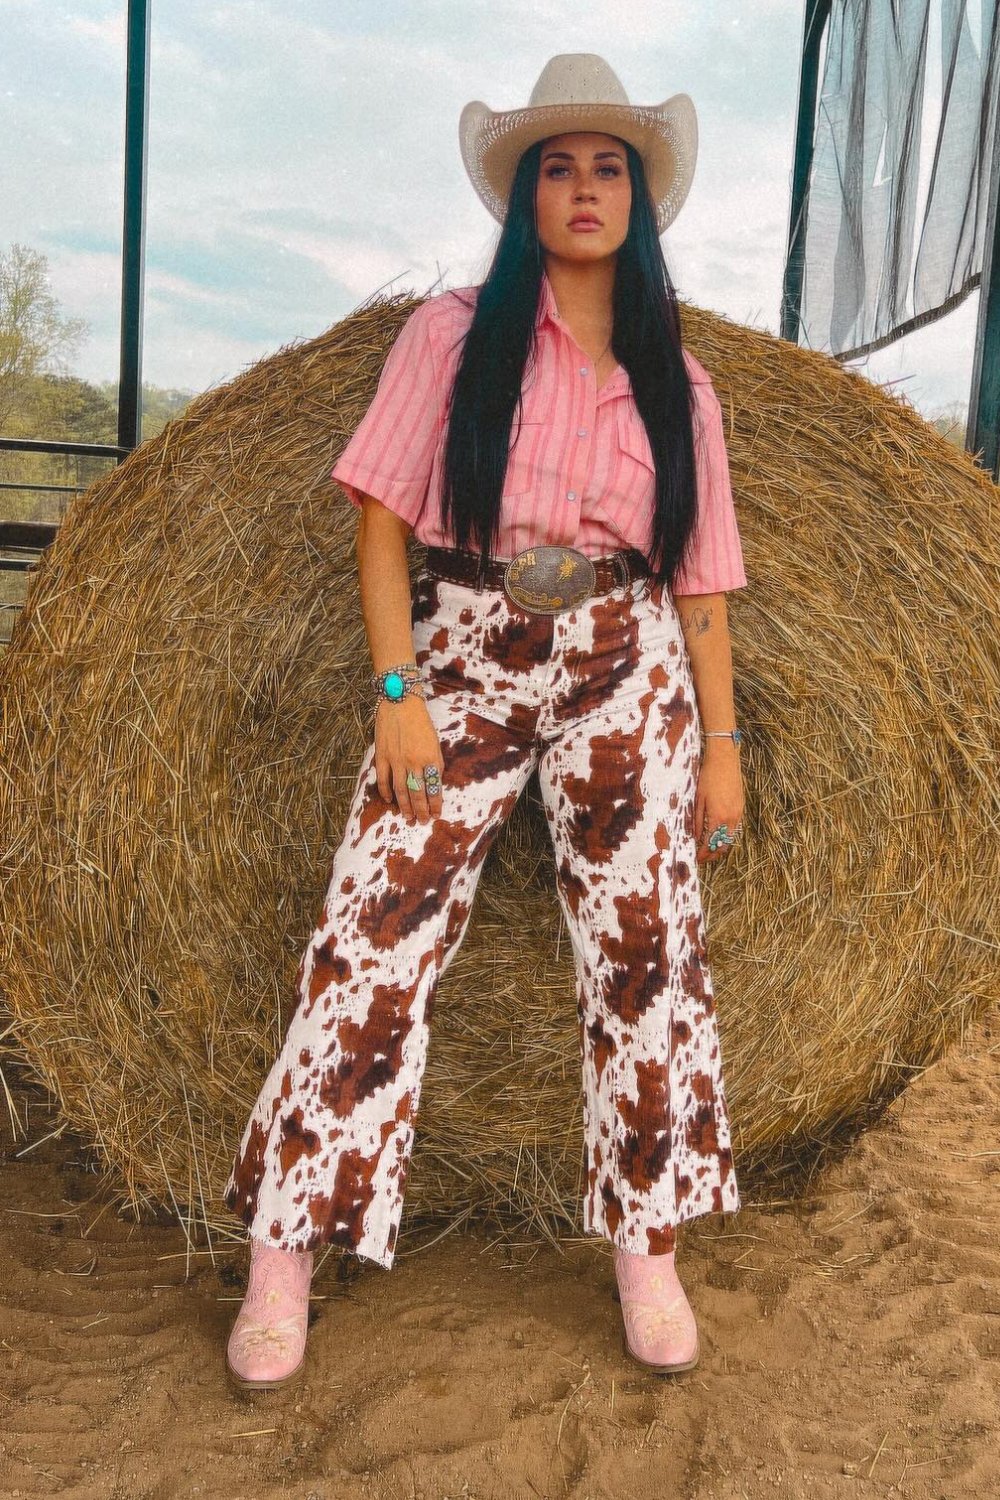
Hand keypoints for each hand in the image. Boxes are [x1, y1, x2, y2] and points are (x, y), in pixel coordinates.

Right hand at [374, 695, 443, 824]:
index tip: (437, 813)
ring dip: (405, 807)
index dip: (435, 803)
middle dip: (421, 810)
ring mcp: (395, 760)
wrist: (399, 701)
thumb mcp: (434, 741)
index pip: (434, 787)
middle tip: (423, 821)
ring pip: (401, 791)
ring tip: (408, 817)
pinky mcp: (381, 756)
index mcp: (429, 757)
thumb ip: (435, 762)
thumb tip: (434, 782)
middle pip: (418, 793)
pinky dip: (386, 792)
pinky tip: (390, 801)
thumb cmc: (420, 720)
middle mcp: (413, 762)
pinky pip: (383, 780)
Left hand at [693, 741, 743, 864]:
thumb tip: (694, 837)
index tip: (696, 858)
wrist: (725, 760)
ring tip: (709, 848)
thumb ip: (697, 820)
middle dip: (712, 854)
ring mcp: (738, 813)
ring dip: (720, 845)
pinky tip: (718, 833)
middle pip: (723, 845)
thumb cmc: (708, 777)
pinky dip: (726, 835)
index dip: (703, 854)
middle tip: (702, 857)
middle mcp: (731, 818)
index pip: (710, 844)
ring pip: (731, 838)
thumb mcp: (698, 799)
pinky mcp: (741, 808)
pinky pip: (734, 828)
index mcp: (718, 817)